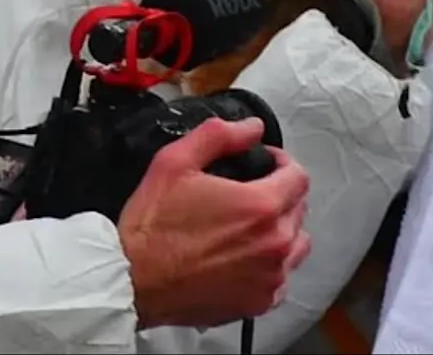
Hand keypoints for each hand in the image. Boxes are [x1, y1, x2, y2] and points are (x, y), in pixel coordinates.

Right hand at [118, 117, 310, 329]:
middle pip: (299, 209)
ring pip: (296, 245)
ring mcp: (269, 279)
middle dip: (280, 192)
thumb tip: (253, 128)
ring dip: (281, 229)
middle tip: (249, 190)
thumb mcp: (177, 160)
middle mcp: (275, 245)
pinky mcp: (257, 304)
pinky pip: (281, 279)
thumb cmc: (153, 223)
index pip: (299, 177)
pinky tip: (243, 256)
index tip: (263, 162)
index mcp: (262, 206)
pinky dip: (270, 265)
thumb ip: (219, 135)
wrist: (132, 281)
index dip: (281, 162)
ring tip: (250, 223)